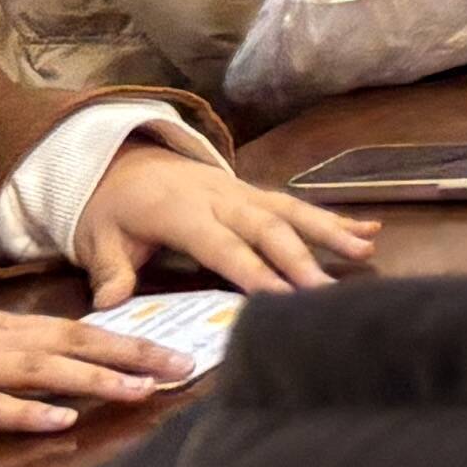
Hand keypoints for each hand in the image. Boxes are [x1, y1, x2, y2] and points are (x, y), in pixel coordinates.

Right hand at [0, 295, 188, 442]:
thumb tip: (43, 352)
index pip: (71, 329)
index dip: (124, 339)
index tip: (172, 347)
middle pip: (69, 344)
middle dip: (130, 355)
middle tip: (182, 367)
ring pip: (36, 372)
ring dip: (92, 382)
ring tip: (142, 390)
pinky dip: (21, 414)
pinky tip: (60, 421)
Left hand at [75, 140, 376, 307]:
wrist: (122, 161)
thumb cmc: (111, 209)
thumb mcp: (97, 239)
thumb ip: (109, 271)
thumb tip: (111, 305)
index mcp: (181, 212)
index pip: (222, 245)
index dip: (252, 270)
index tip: (280, 297)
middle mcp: (220, 198)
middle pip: (267, 228)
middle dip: (300, 259)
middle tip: (325, 291)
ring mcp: (242, 192)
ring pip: (290, 212)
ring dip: (329, 232)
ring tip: (363, 252)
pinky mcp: (254, 194)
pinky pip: (296, 205)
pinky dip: (334, 217)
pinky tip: (369, 229)